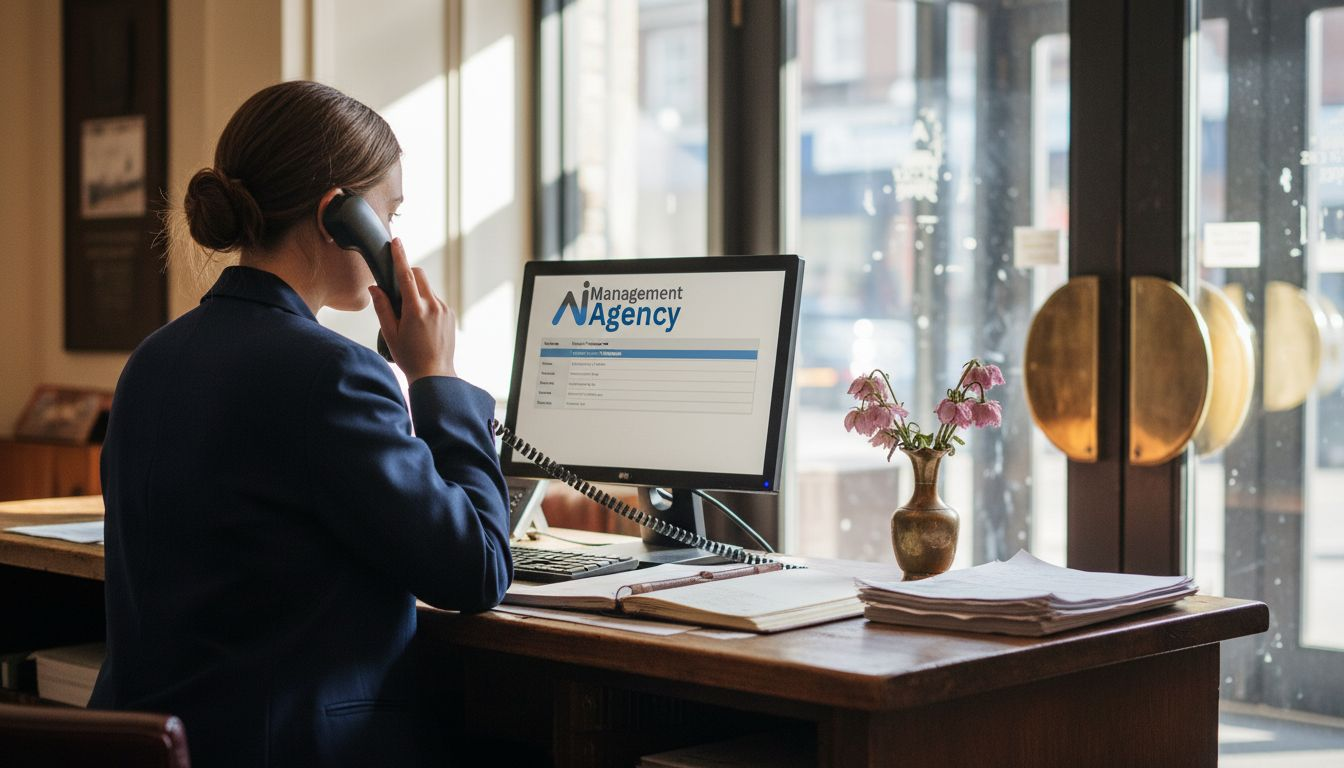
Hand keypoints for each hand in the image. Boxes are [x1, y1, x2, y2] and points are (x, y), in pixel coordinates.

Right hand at [369, 238, 457, 380]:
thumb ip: (382, 308)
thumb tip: (375, 288)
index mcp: (415, 310)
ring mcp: (444, 309)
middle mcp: (433, 306)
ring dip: (416, 293)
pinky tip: (422, 324)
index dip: (400, 256)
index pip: (406, 275)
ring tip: (411, 319)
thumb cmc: (409, 357)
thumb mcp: (390, 333)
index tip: (397, 242)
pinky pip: (435, 300)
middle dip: (408, 275)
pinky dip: (426, 303)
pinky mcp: (450, 314)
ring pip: (427, 289)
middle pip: (419, 275)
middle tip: (398, 293)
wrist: (435, 375)